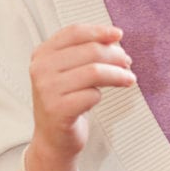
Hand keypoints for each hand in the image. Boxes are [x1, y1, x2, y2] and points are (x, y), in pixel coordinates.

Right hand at [26, 23, 135, 170]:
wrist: (53, 139)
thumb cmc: (66, 101)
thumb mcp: (71, 71)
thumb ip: (87, 52)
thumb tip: (116, 39)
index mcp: (42, 54)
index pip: (74, 32)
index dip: (100, 31)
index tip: (119, 35)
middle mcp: (40, 69)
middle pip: (89, 51)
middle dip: (115, 55)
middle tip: (128, 63)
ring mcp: (47, 90)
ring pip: (94, 71)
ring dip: (117, 75)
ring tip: (128, 79)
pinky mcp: (57, 110)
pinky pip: (92, 95)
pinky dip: (101, 96)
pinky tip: (99, 99)